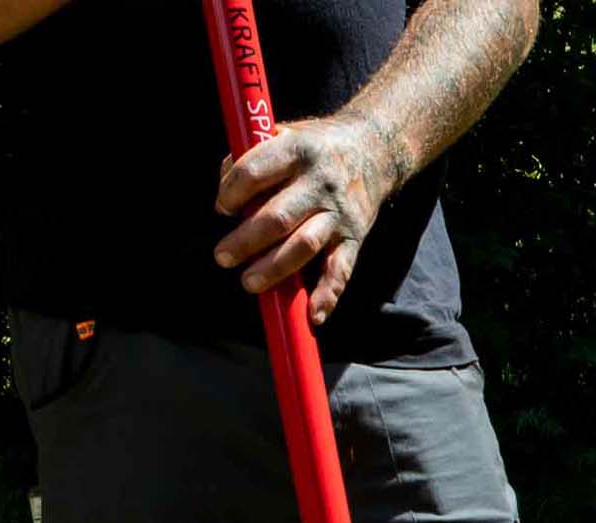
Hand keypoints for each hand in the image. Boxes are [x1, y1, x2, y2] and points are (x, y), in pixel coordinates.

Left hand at [214, 112, 408, 326]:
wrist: (373, 150)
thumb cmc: (315, 147)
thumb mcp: (285, 134)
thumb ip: (251, 156)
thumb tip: (224, 189)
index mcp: (297, 149)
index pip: (256, 171)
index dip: (232, 192)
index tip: (222, 209)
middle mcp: (319, 181)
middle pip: (278, 217)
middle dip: (245, 241)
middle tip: (222, 257)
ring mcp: (338, 212)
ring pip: (304, 245)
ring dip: (274, 268)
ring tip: (248, 283)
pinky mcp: (353, 237)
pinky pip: (341, 270)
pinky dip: (328, 295)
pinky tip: (313, 315)